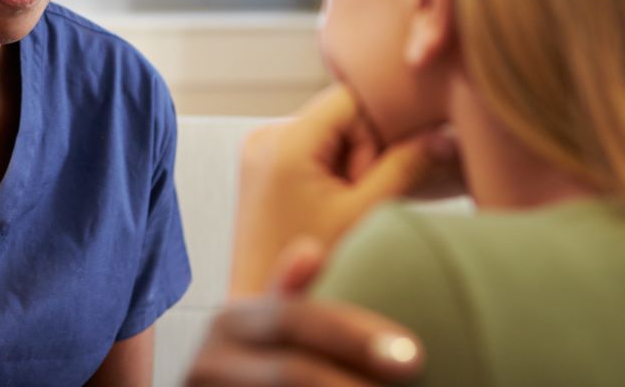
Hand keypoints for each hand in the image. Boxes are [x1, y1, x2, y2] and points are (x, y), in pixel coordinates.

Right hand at [186, 241, 423, 386]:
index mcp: (230, 323)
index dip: (353, 337)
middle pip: (291, 372)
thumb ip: (285, 295)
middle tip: (411, 376)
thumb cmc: (246, 370)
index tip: (414, 355)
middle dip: (352, 384)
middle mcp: (209, 362)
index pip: (294, 320)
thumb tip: (311, 252)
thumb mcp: (258, 330)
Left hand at [229, 84, 459, 295]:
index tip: (375, 175)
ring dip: (347, 161)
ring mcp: (258, 149)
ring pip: (327, 131)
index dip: (377, 130)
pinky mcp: (260, 165)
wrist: (265, 305)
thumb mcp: (365, 213)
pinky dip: (329, 168)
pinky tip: (329, 205)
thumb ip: (405, 168)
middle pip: (338, 114)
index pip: (350, 97)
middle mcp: (265, 135)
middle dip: (362, 150)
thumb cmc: (313, 267)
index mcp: (285, 141)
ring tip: (342, 205)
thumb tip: (443, 136)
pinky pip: (309, 147)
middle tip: (359, 197)